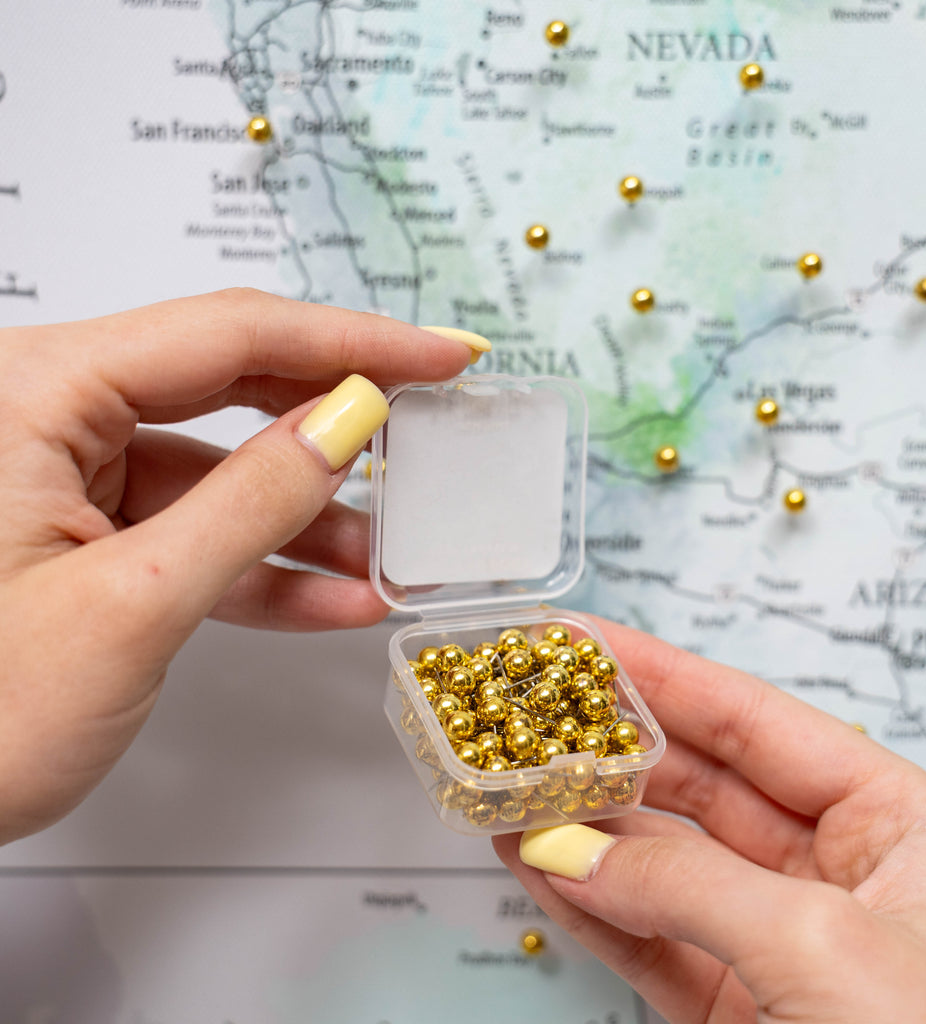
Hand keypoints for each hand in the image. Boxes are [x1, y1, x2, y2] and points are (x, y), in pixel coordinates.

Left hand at [0, 288, 485, 843]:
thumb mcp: (133, 606)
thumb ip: (253, 503)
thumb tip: (351, 419)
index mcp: (30, 392)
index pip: (228, 333)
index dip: (353, 341)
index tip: (441, 355)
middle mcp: (40, 413)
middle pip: (227, 383)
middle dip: (337, 419)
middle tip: (428, 423)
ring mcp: (57, 474)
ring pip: (215, 469)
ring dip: (305, 517)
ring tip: (390, 555)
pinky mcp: (74, 532)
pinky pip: (186, 528)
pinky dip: (255, 565)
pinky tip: (328, 597)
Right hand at [494, 618, 925, 1022]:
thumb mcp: (821, 948)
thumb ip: (687, 883)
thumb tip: (572, 846)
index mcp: (891, 820)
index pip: (754, 720)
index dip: (664, 675)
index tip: (588, 643)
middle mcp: (835, 867)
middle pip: (697, 782)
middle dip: (612, 752)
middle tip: (535, 716)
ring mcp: (778, 936)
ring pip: (661, 860)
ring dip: (584, 830)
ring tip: (515, 789)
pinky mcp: (735, 1003)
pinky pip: (647, 934)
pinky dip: (587, 903)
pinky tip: (535, 865)